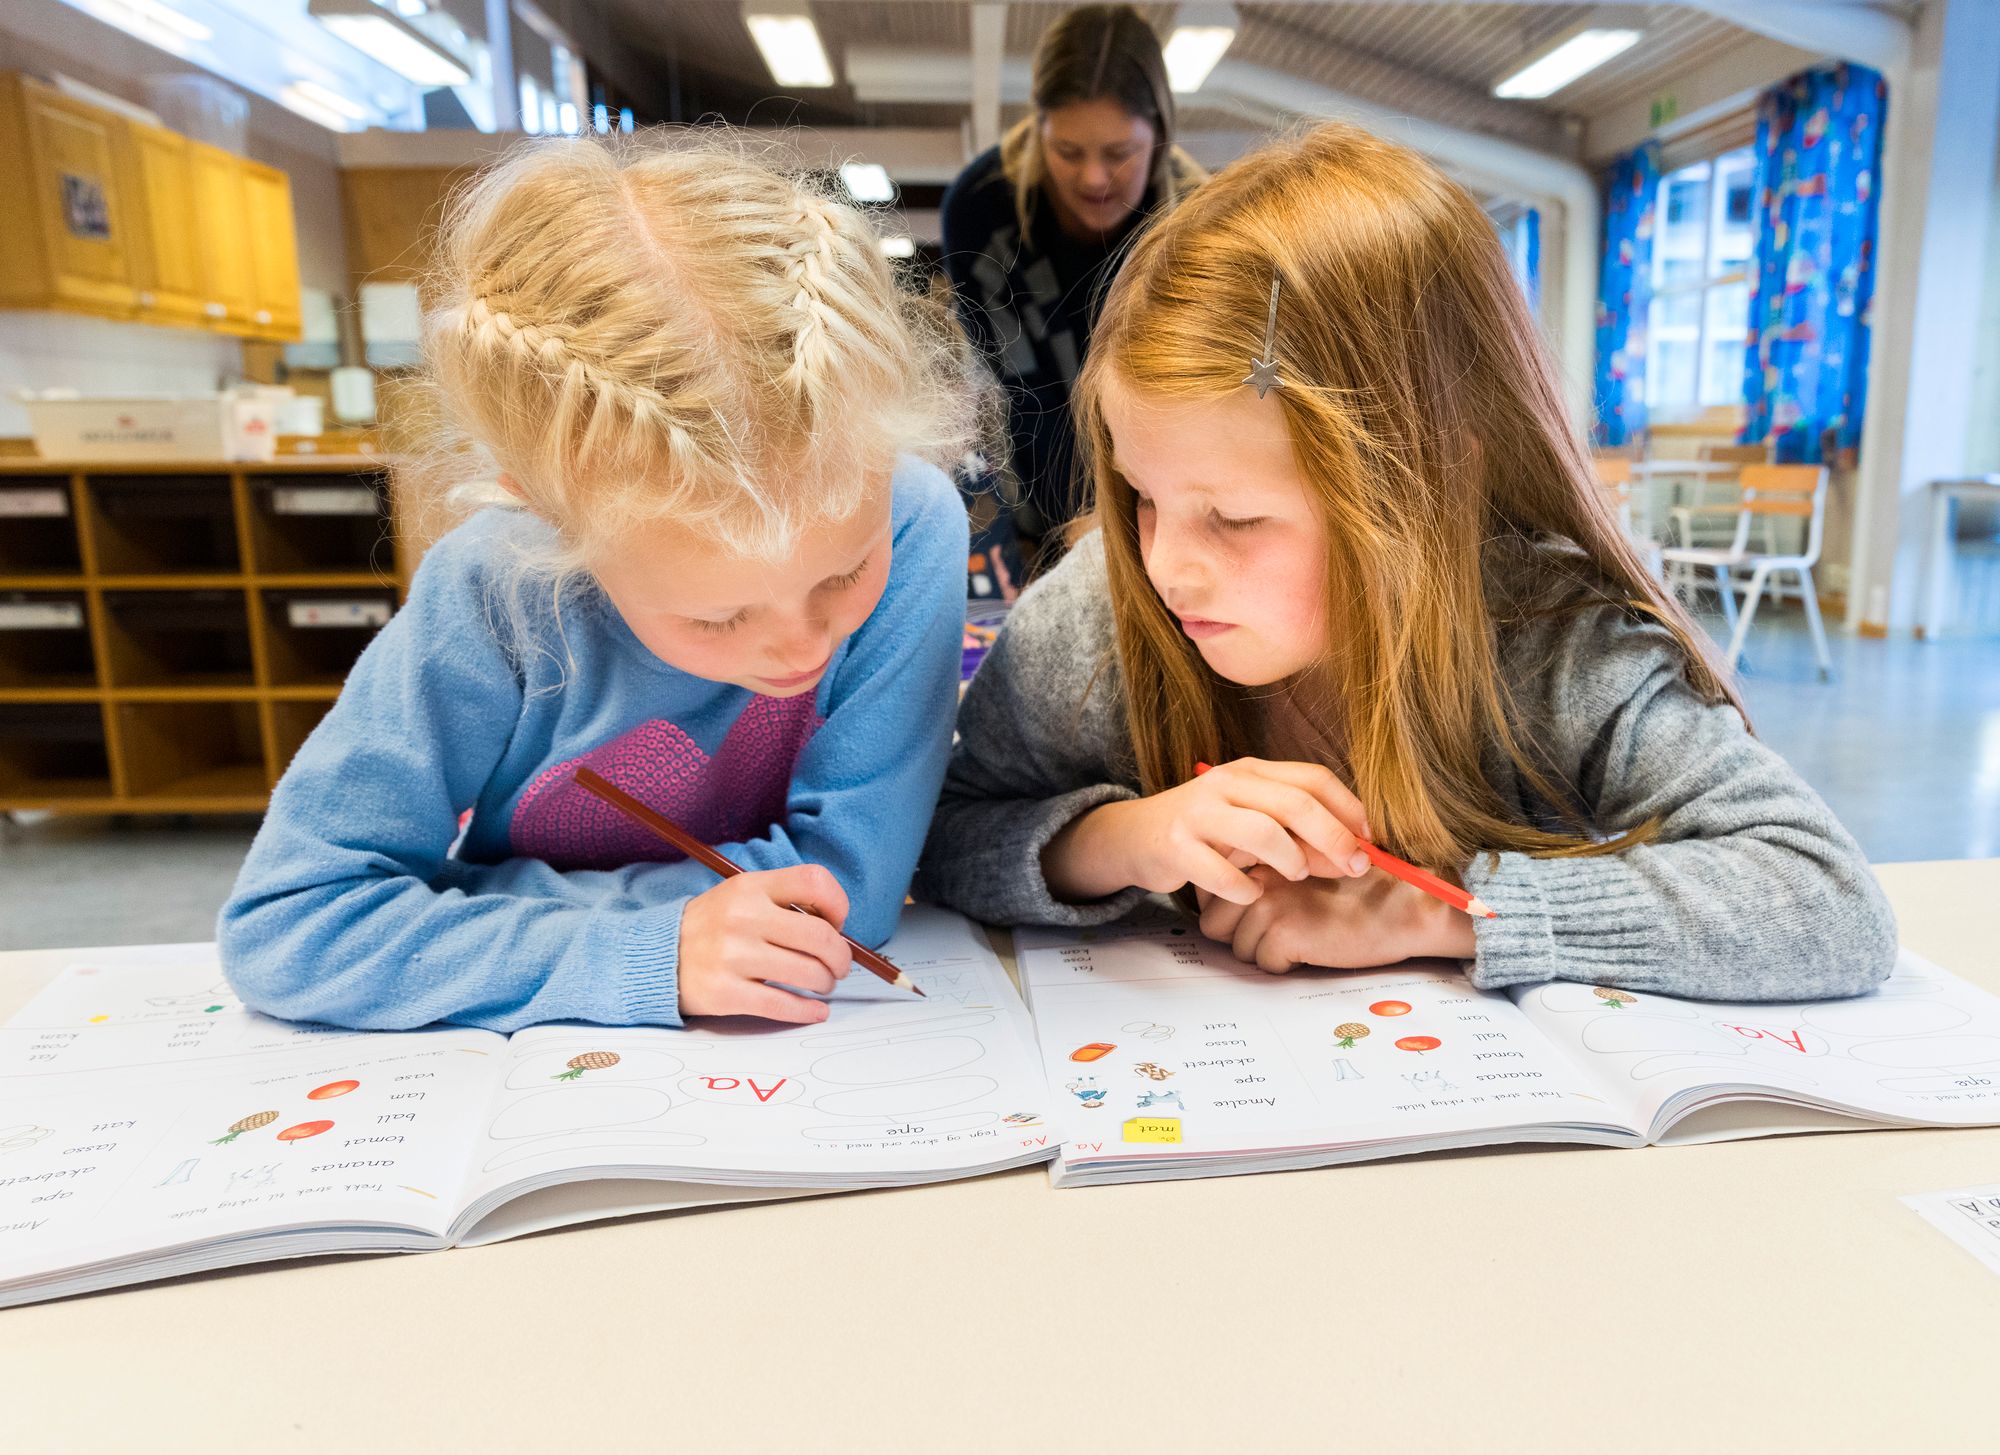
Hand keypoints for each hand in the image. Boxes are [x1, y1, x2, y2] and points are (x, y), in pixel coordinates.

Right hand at [677, 864, 852, 1022]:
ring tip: (821, 984)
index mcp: (750, 887)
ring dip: (826, 984)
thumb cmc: (712, 926)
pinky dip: (807, 1011)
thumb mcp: (741, 896)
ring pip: (808, 973)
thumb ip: (783, 902)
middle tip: (840, 966)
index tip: (837, 924)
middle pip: (820, 936)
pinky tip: (815, 1011)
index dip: (838, 904)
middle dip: (841, 957)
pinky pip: (782, 1005)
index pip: (814, 882)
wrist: (659, 957)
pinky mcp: (725, 993)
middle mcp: (743, 917)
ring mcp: (733, 956)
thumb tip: (836, 929)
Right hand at [1047, 757, 1371, 906]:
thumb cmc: (1206, 830)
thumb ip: (1299, 833)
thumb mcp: (1252, 820)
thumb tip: (1356, 857)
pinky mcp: (1176, 848)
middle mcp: (1225, 784)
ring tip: (1297, 874)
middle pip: (1294, 803)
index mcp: (1250, 771)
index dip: (1349, 808)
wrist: (1134, 836)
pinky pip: (1223, 874)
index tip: (1369, 840)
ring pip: (1261, 831)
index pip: (1312, 778)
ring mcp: (1198, 814)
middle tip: (1354, 866)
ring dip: (1290, 858)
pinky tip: (1252, 894)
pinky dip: (1246, 889)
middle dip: (1333, 837)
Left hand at [1196, 864, 1477, 971]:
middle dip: (1240, 934)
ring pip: (1237, 947)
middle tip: (1280, 930)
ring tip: (1301, 936)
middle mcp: (1258, 872)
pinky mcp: (1284, 932)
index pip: (1212, 888)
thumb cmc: (1356, 889)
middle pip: (1213, 922)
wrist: (1401, 907)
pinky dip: (1287, 964)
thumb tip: (1220, 895)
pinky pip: (1265, 963)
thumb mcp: (1303, 865)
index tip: (1256, 913)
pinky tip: (1313, 947)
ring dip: (1265, 950)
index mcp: (1262, 851)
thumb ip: (1263, 871)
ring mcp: (1269, 902)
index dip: (1231, 908)